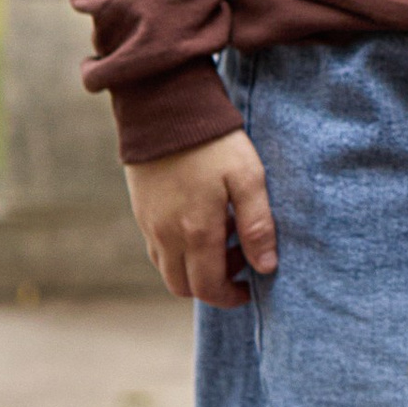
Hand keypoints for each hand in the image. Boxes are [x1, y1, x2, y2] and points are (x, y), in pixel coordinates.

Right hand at [125, 129, 278, 306]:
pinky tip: (200, 223)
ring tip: (224, 238)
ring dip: (194, 269)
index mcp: (196, 231)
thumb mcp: (248, 178)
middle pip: (183, 287)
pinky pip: (157, 249)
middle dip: (212, 287)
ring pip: (167, 270)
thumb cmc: (215, 142)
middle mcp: (166, 235)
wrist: (166, 109)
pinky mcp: (141, 211)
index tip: (250, 287)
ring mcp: (149, 224)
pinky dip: (178, 252)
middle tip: (239, 262)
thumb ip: (258, 225)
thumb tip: (266, 267)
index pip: (208, 287)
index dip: (230, 297)